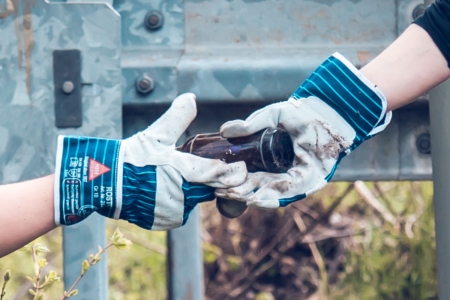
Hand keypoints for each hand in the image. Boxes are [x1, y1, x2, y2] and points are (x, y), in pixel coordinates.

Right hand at [54, 93, 246, 229]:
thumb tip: (191, 97)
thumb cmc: (131, 157)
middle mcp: (182, 195)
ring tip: (163, 181)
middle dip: (202, 180)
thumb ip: (177, 117)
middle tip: (184, 171)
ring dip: (185, 192)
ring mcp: (173, 211)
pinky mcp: (164, 223)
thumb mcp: (155, 135)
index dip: (231, 172)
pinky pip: (178, 213)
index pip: (216, 173)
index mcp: (183, 171)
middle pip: (205, 188)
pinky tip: (158, 193)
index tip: (242, 169)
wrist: (104, 182)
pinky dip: (173, 204)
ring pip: (191, 201)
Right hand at [216, 53, 391, 208]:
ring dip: (252, 196)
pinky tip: (256, 199)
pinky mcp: (310, 181)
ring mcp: (298, 179)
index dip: (236, 180)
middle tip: (220, 191)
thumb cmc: (302, 114)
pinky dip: (272, 197)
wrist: (327, 112)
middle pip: (259, 187)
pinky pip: (289, 192)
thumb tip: (223, 131)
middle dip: (239, 191)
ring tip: (233, 195)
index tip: (218, 181)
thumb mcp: (271, 118)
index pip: (253, 175)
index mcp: (275, 162)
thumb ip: (250, 125)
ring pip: (272, 193)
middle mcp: (285, 173)